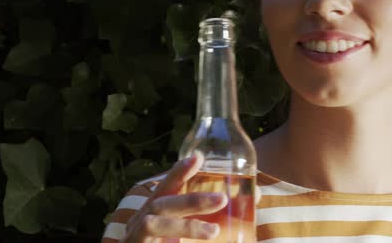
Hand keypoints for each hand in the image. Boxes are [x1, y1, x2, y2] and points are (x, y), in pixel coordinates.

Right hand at [119, 153, 260, 241]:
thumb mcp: (183, 226)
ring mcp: (136, 235)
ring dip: (187, 226)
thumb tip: (255, 194)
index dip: (180, 172)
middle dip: (191, 200)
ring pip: (156, 225)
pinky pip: (153, 241)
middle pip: (162, 203)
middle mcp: (142, 218)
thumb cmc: (163, 240)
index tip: (198, 158)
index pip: (167, 186)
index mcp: (155, 209)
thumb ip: (210, 214)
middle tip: (221, 199)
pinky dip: (172, 241)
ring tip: (214, 232)